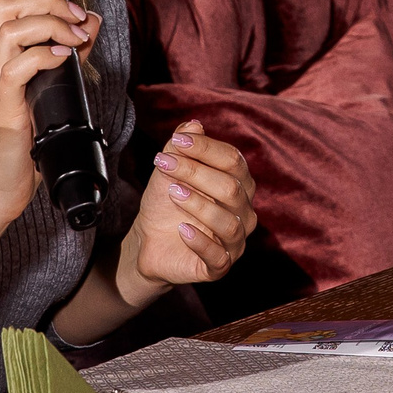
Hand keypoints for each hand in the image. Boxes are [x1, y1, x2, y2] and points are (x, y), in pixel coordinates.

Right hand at [0, 0, 100, 231]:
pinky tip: (62, 59)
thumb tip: (90, 22)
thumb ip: (62, 53)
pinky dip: (44, 54)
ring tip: (76, 38)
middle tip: (76, 15)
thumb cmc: (17, 144)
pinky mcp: (3, 108)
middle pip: (1, 2)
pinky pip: (17, 67)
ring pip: (9, 28)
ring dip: (50, 23)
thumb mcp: (43, 91)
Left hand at [115, 121, 256, 305]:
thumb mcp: (169, 171)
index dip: (206, 149)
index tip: (176, 143)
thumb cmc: (166, 202)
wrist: (148, 240)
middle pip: (231, 188)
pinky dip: (200, 242)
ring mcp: (235, 241)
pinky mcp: (219, 267)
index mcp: (239, 184)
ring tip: (172, 193)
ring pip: (229, 223)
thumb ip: (181, 147)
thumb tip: (193, 125)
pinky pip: (218, 257)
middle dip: (196, 173)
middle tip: (165, 163)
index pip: (233, 160)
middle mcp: (244, 212)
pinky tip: (181, 229)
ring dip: (198, 205)